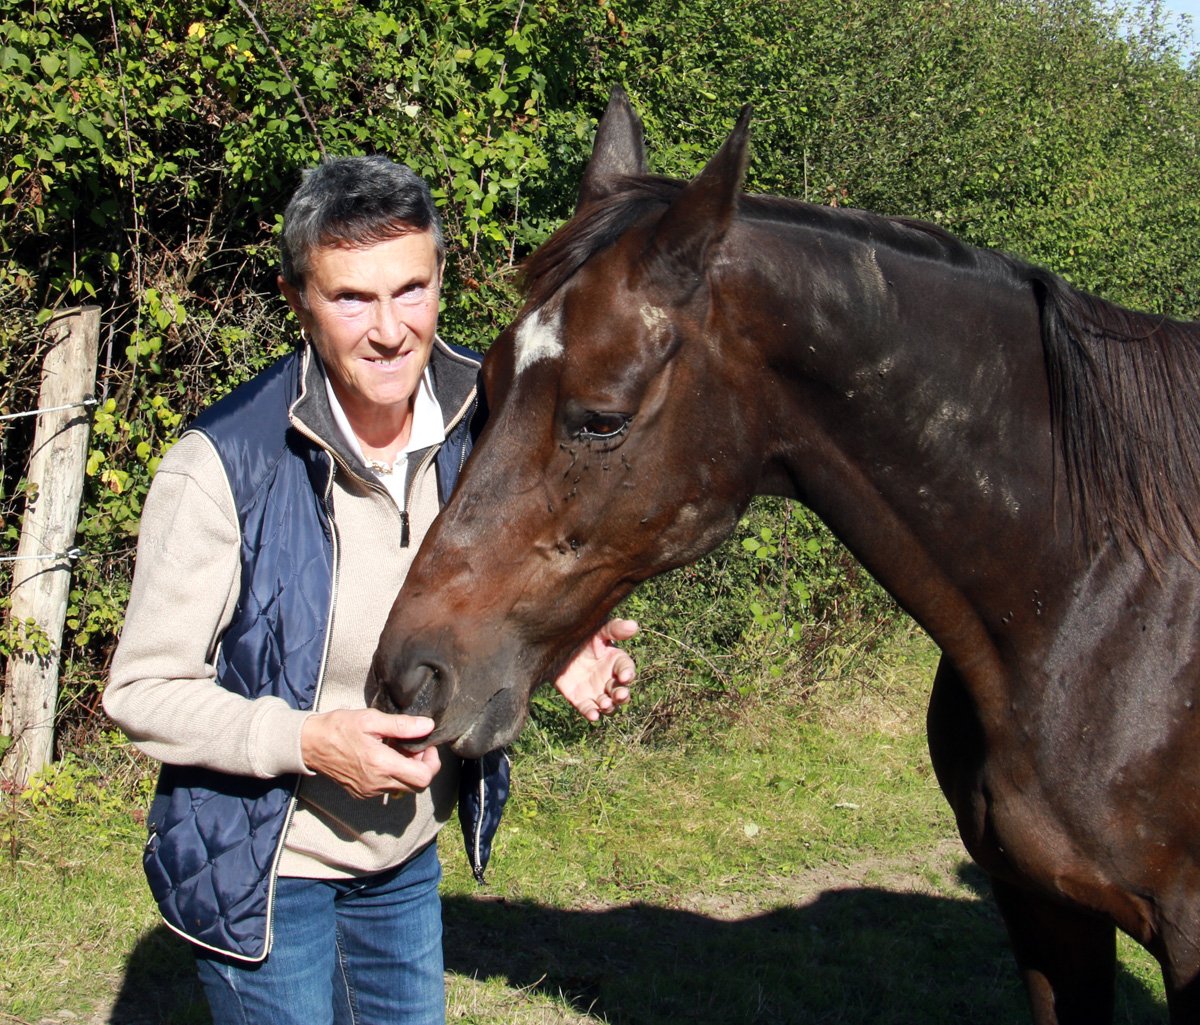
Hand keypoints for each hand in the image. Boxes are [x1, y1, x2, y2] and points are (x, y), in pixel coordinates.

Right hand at [300, 709, 441, 799]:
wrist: (310, 744)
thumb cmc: (339, 727)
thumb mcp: (371, 719)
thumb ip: (402, 725)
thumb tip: (428, 726)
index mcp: (381, 765)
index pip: (423, 777)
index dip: (432, 762)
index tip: (426, 746)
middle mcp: (377, 783)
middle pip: (417, 786)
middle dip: (423, 767)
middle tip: (415, 747)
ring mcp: (369, 791)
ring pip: (403, 788)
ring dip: (408, 771)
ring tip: (397, 749)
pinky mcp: (362, 793)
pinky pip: (388, 788)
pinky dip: (393, 775)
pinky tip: (385, 757)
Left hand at [554, 618, 637, 721]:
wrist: (556, 648)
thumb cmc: (583, 637)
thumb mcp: (598, 631)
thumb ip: (614, 629)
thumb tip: (634, 626)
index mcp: (616, 661)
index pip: (627, 669)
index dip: (628, 673)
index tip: (625, 676)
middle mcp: (610, 679)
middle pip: (621, 692)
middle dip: (622, 695)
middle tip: (619, 695)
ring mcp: (596, 691)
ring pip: (608, 704)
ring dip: (608, 706)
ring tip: (604, 703)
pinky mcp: (581, 700)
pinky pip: (588, 709)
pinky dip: (591, 713)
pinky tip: (593, 715)